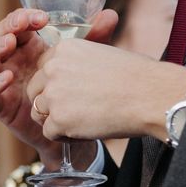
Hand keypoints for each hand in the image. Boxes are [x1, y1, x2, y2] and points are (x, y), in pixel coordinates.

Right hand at [0, 8, 117, 168]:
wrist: (74, 129)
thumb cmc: (77, 93)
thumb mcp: (84, 62)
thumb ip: (95, 38)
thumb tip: (110, 14)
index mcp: (28, 48)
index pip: (17, 25)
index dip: (23, 16)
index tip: (42, 17)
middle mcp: (12, 62)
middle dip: (8, 27)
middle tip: (23, 23)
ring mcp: (4, 83)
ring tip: (9, 43)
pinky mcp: (1, 106)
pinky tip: (6, 78)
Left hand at [27, 39, 185, 141]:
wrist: (151, 95)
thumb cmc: (135, 77)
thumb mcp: (101, 54)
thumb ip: (76, 62)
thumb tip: (65, 76)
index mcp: (63, 49)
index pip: (42, 69)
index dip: (55, 84)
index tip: (75, 91)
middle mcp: (53, 68)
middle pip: (34, 91)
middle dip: (51, 103)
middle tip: (78, 109)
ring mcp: (54, 94)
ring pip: (38, 112)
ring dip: (57, 120)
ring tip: (83, 120)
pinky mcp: (59, 119)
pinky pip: (49, 132)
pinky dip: (65, 136)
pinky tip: (86, 130)